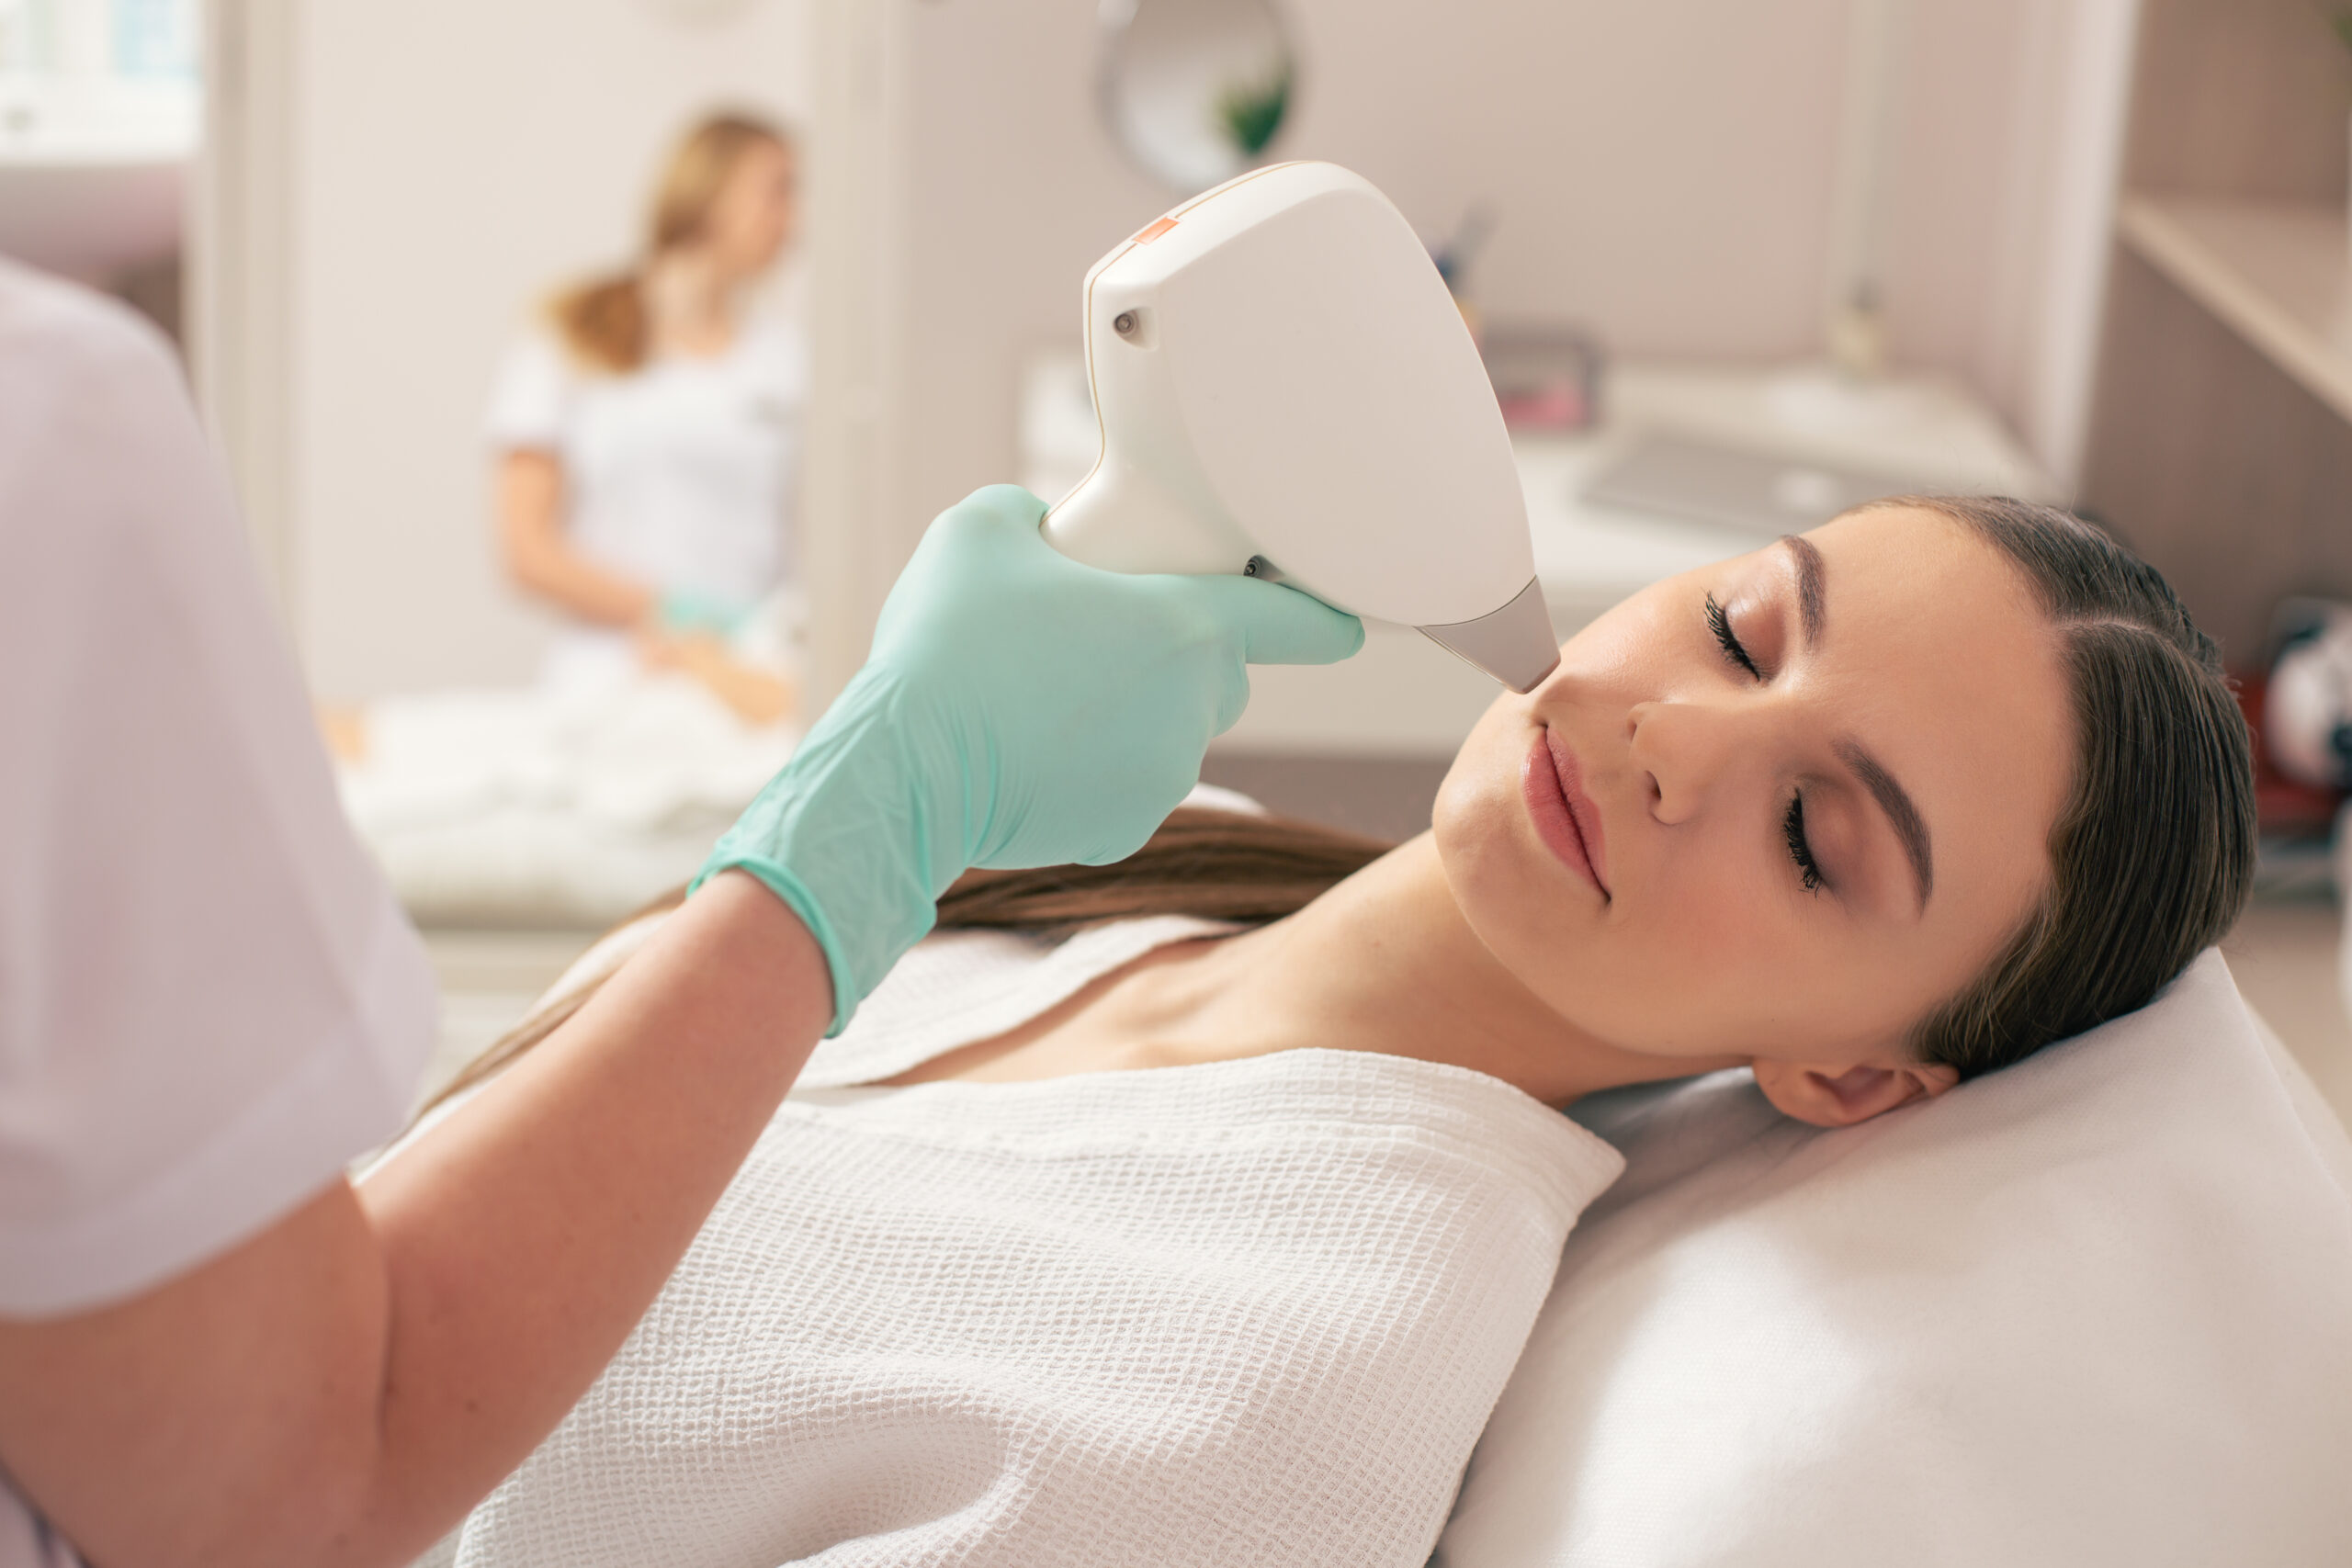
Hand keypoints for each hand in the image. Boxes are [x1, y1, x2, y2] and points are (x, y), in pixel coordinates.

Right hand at [698, 484, 1362, 1029]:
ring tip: (1044, 694)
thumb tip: (1039, 525)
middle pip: (1218, 674)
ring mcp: (1162, 777)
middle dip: (1177, 654)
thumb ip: (1033, 514)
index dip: (1322, 615)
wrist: (902, 770)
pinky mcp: (1123, 829)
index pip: (1293, 619)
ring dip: (1130, 711)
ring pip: (1169, 731)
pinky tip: (1031, 748)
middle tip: (1097, 635)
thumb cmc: (948, 643)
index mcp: (1184, 627)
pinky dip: (1093, 767)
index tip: (1345, 621)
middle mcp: (1192, 709)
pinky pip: (1127, 784)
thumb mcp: (980, 532)